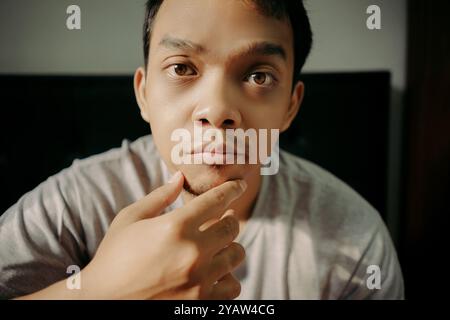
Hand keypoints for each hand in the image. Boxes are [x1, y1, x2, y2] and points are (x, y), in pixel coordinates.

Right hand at [80, 171, 246, 298]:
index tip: (239, 185)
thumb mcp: (130, 219)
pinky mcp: (201, 303)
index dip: (232, 189)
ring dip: (230, 247)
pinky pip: (233, 286)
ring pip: (236, 255)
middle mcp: (192, 252)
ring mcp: (199, 280)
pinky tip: (215, 273)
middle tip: (224, 218)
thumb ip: (159, 196)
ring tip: (218, 246)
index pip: (217, 200)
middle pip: (232, 227)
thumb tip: (179, 177)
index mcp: (175, 226)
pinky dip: (228, 278)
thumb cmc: (113, 256)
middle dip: (229, 219)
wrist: (102, 301)